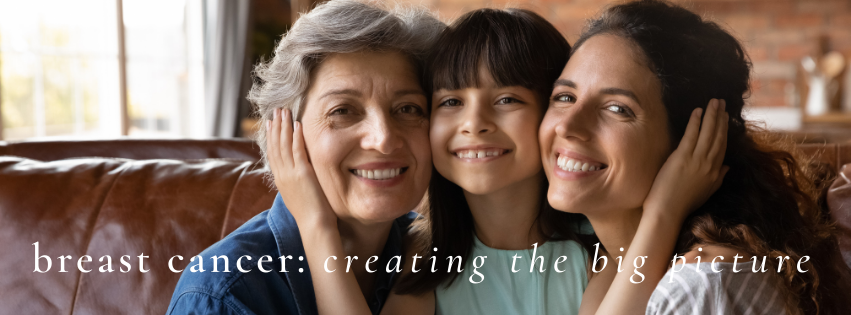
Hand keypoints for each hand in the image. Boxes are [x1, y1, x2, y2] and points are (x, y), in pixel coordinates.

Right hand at [266, 108, 337, 228]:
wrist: (313, 226)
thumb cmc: (310, 215)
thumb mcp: (297, 196)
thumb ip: (294, 183)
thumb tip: (296, 176)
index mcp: (280, 180)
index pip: (272, 153)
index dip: (271, 137)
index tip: (270, 123)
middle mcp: (282, 175)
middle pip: (275, 145)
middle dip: (275, 126)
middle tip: (275, 111)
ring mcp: (290, 174)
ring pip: (284, 145)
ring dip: (284, 127)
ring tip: (284, 112)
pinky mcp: (302, 174)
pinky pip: (298, 151)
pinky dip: (296, 137)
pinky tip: (297, 125)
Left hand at [643, 99, 728, 221]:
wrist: (668, 211)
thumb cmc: (683, 204)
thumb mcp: (707, 191)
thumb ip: (718, 178)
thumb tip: (727, 167)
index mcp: (715, 172)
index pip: (722, 146)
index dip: (724, 130)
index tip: (725, 117)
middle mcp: (710, 164)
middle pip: (718, 136)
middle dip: (720, 118)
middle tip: (722, 103)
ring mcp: (697, 160)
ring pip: (708, 133)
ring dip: (712, 115)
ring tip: (714, 102)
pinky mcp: (682, 157)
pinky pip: (692, 135)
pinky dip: (696, 122)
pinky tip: (698, 111)